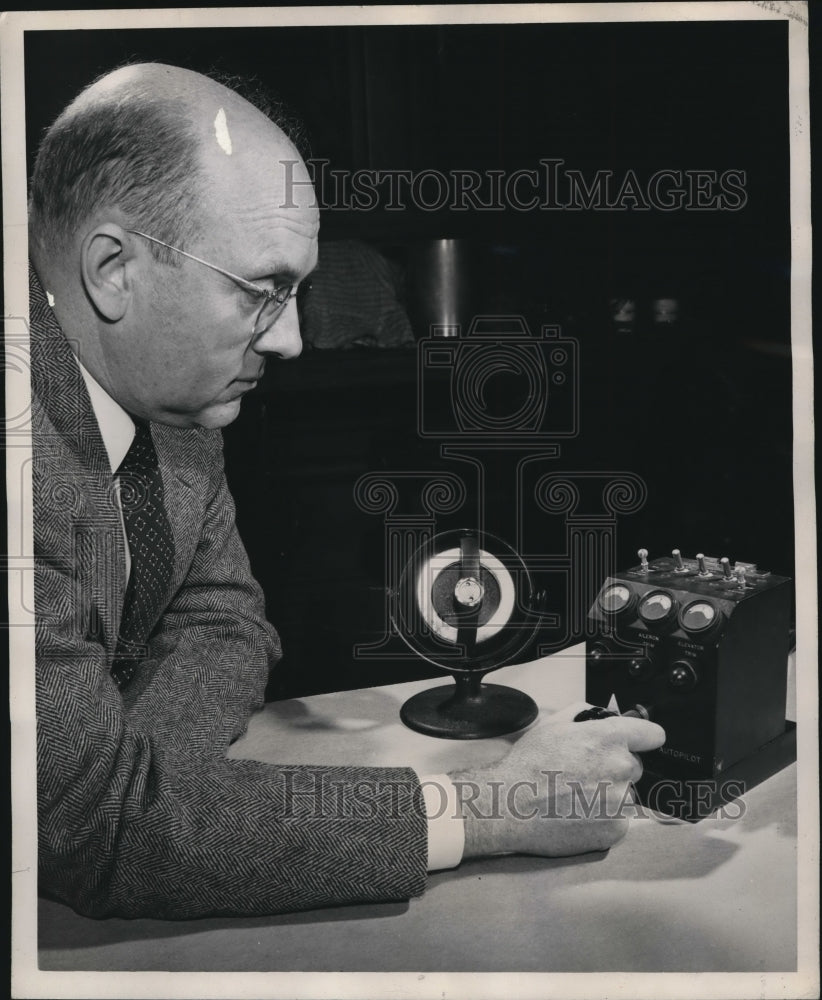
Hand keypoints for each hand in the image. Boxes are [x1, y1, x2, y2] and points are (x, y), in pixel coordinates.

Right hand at [448, 702, 665, 858]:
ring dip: (609, 795)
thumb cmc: (528, 765)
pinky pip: (619, 819)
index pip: (653, 734)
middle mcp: (621, 768)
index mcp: (608, 738)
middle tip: (585, 774)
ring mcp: (620, 801)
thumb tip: (602, 716)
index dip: (643, 738)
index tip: (640, 743)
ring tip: (577, 797)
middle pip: (635, 766)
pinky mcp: (616, 829)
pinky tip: (578, 813)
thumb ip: (583, 713)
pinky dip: (603, 818)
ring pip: (626, 794)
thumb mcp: (552, 724)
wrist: (510, 806)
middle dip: (616, 768)